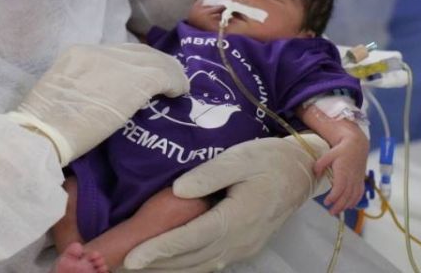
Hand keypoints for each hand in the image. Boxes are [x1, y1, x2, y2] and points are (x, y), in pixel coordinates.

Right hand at [9, 44, 188, 165]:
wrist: (42, 133)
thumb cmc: (43, 126)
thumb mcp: (61, 95)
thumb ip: (82, 88)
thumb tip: (100, 99)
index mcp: (76, 54)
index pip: (114, 53)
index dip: (131, 65)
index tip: (140, 79)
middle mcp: (98, 51)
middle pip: (135, 52)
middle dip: (152, 65)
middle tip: (164, 82)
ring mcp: (117, 63)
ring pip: (153, 60)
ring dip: (167, 73)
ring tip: (176, 88)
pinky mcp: (135, 80)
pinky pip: (165, 74)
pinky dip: (175, 82)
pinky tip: (178, 93)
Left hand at [122, 135, 326, 271]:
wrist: (300, 174)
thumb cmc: (268, 161)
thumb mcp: (239, 158)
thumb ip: (208, 175)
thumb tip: (177, 192)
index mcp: (237, 217)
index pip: (191, 238)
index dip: (160, 249)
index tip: (133, 257)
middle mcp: (240, 240)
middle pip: (191, 259)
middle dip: (156, 265)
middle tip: (121, 266)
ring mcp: (243, 248)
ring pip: (200, 266)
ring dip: (168, 270)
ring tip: (137, 268)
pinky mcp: (242, 248)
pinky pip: (209, 263)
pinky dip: (185, 267)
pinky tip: (165, 265)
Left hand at [314, 133, 369, 214]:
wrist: (357, 146)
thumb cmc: (342, 150)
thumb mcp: (328, 154)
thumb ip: (320, 164)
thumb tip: (315, 173)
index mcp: (344, 172)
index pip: (340, 188)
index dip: (334, 197)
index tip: (326, 202)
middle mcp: (352, 178)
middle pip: (347, 196)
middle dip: (339, 206)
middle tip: (331, 212)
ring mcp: (358, 180)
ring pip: (353, 196)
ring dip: (346, 205)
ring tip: (337, 211)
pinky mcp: (361, 180)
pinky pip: (359, 193)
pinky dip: (355, 201)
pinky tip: (350, 206)